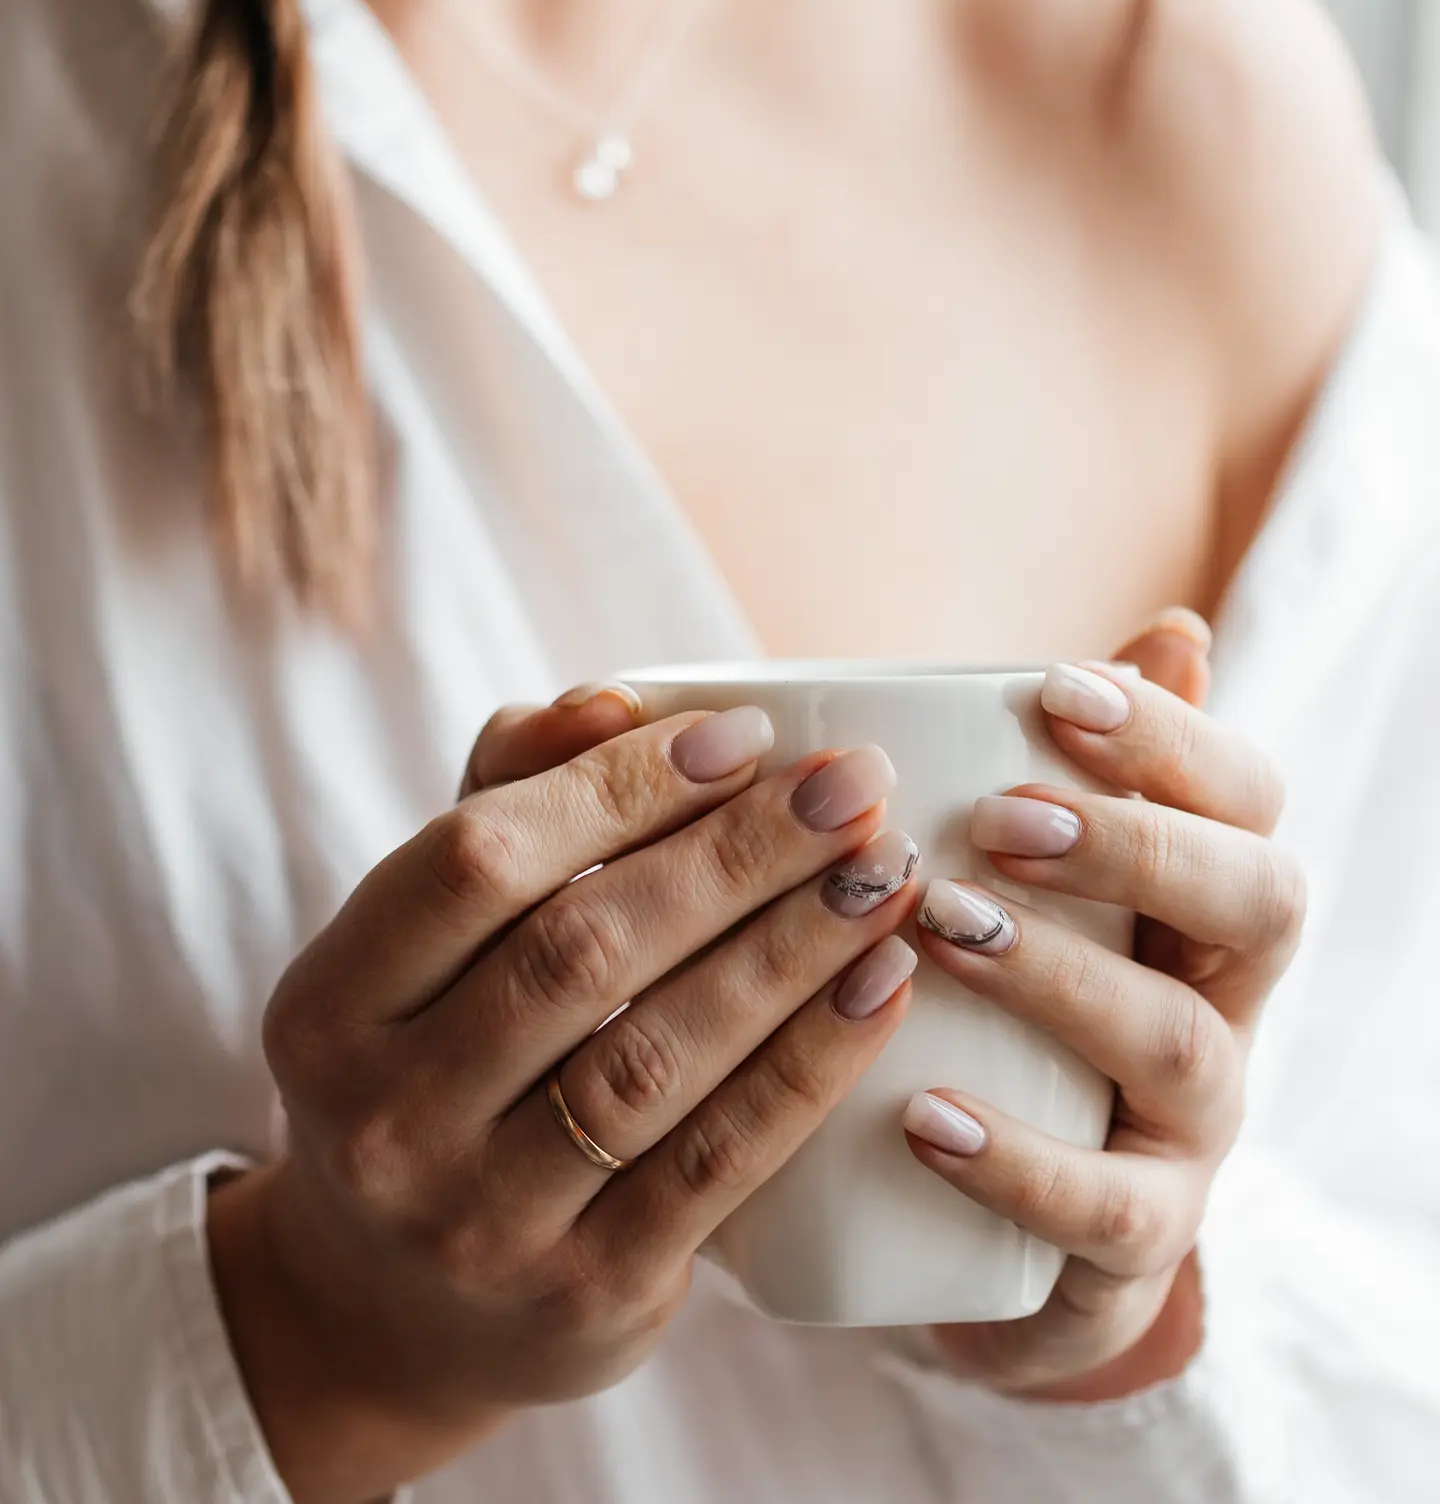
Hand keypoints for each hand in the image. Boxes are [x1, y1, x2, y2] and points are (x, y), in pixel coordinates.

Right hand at [208, 687, 919, 1503]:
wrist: (398, 1311)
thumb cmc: (438, 1065)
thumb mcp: (427, 943)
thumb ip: (511, 799)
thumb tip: (614, 700)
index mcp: (330, 1002)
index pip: (476, 859)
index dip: (619, 785)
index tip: (749, 734)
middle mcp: (385, 1117)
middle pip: (582, 949)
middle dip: (739, 852)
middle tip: (857, 785)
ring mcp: (479, 1220)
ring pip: (659, 1054)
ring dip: (792, 948)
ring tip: (884, 872)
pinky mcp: (585, 1296)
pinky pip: (718, 1162)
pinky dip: (811, 1063)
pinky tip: (882, 983)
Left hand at [906, 612, 1304, 1398]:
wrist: (971, 1227)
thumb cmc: (1000, 1016)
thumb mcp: (1024, 888)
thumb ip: (1061, 767)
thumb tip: (1170, 629)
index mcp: (1199, 907)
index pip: (1246, 798)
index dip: (1168, 736)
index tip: (1052, 689)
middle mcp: (1223, 1009)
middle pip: (1259, 903)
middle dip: (1139, 844)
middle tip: (1002, 815)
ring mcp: (1189, 1137)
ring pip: (1184, 1048)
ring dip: (1063, 977)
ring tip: (937, 928)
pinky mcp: (1131, 1254)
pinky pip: (1107, 1216)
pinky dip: (1020, 1161)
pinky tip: (924, 1115)